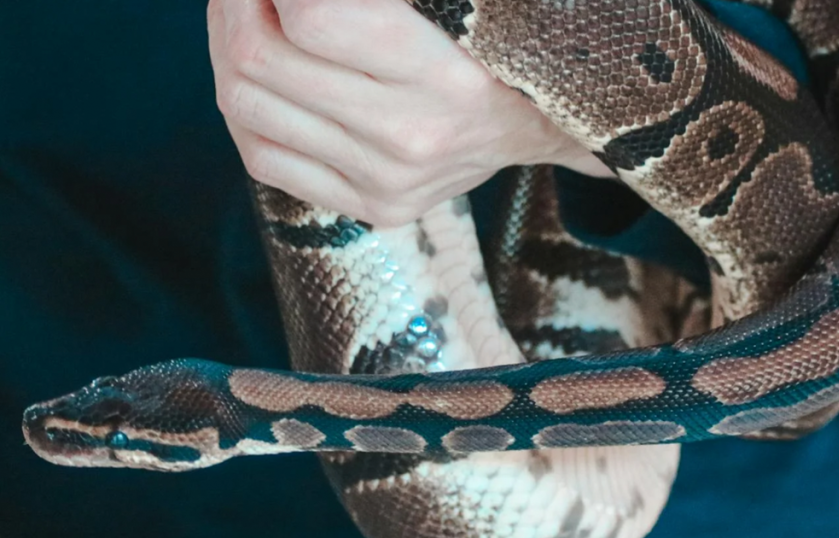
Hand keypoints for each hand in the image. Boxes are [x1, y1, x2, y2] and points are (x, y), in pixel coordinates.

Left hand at [206, 0, 612, 226]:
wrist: (535, 124)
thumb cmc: (485, 42)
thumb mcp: (446, 1)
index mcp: (446, 74)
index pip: (314, 18)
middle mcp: (414, 137)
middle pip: (262, 60)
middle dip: (234, 3)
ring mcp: (388, 182)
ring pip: (248, 106)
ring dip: (228, 47)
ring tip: (245, 19)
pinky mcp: (371, 208)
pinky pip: (263, 157)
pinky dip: (245, 107)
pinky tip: (260, 79)